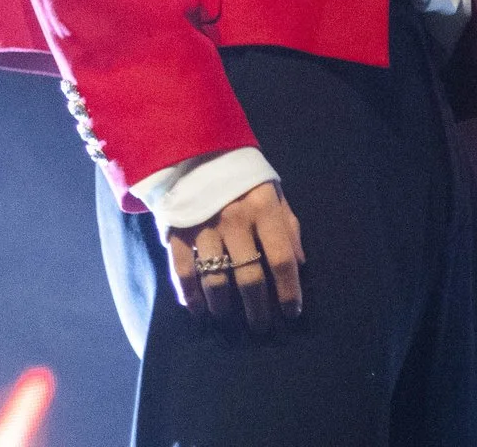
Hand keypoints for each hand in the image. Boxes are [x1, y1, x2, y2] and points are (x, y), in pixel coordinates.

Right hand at [165, 180, 302, 331]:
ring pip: (216, 278)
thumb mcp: (273, 192)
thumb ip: (288, 226)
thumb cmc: (240, 176)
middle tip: (260, 326)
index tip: (291, 313)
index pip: (281, 260)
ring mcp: (202, 225)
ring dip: (223, 305)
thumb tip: (300, 264)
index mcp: (262, 209)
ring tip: (226, 316)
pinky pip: (182, 269)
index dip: (289, 291)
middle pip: (249, 277)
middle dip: (257, 309)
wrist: (192, 148)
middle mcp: (233, 220)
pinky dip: (189, 294)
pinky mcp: (176, 228)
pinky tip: (196, 308)